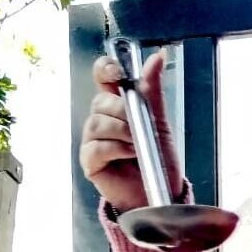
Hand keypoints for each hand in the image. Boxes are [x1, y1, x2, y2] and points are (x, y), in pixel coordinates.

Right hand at [78, 48, 184, 212]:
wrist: (161, 194)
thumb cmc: (158, 159)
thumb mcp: (160, 122)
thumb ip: (153, 91)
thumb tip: (157, 57)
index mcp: (118, 105)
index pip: (102, 76)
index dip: (105, 69)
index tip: (117, 73)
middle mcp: (102, 120)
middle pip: (99, 101)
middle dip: (121, 110)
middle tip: (139, 126)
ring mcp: (93, 140)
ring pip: (96, 123)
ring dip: (121, 131)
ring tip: (138, 144)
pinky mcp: (91, 162)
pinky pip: (95, 147)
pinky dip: (115, 148)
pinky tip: (129, 154)